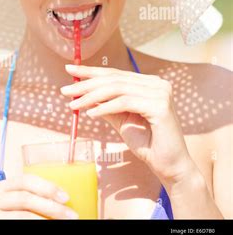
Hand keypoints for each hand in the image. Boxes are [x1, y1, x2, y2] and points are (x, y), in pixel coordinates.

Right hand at [0, 174, 77, 218]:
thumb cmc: (11, 214)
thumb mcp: (20, 204)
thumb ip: (35, 198)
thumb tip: (63, 201)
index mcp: (5, 187)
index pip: (26, 180)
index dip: (47, 187)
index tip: (66, 197)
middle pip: (25, 198)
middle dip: (51, 207)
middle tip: (70, 215)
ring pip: (21, 215)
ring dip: (45, 220)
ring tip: (61, 224)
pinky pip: (16, 224)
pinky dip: (35, 225)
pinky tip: (46, 226)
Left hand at [61, 64, 193, 185]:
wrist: (168, 164)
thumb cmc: (146, 142)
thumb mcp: (120, 119)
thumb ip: (105, 105)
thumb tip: (82, 95)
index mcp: (148, 84)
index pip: (114, 74)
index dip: (90, 71)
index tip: (69, 70)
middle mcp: (157, 84)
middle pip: (113, 79)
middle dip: (85, 83)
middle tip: (65, 90)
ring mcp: (160, 93)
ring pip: (117, 89)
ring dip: (91, 96)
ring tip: (73, 104)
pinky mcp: (160, 106)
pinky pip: (125, 102)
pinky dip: (105, 107)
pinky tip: (90, 114)